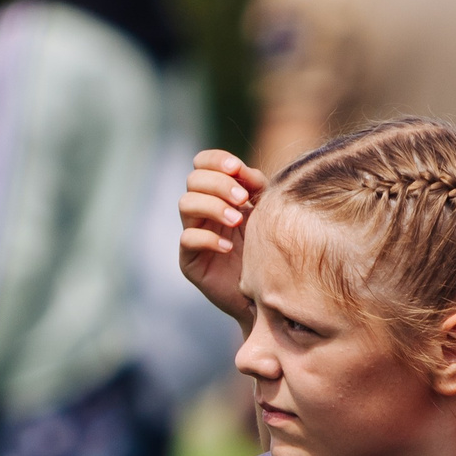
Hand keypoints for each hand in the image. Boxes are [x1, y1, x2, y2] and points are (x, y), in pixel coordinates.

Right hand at [179, 150, 266, 324]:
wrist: (269, 295)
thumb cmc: (269, 251)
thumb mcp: (267, 214)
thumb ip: (257, 188)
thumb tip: (244, 171)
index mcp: (218, 194)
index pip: (203, 163)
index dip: (216, 160)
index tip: (238, 168)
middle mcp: (202, 211)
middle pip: (194, 180)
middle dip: (219, 184)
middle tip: (243, 199)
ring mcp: (194, 234)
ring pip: (186, 204)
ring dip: (213, 206)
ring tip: (237, 220)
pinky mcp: (190, 260)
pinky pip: (188, 239)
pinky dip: (209, 239)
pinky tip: (229, 247)